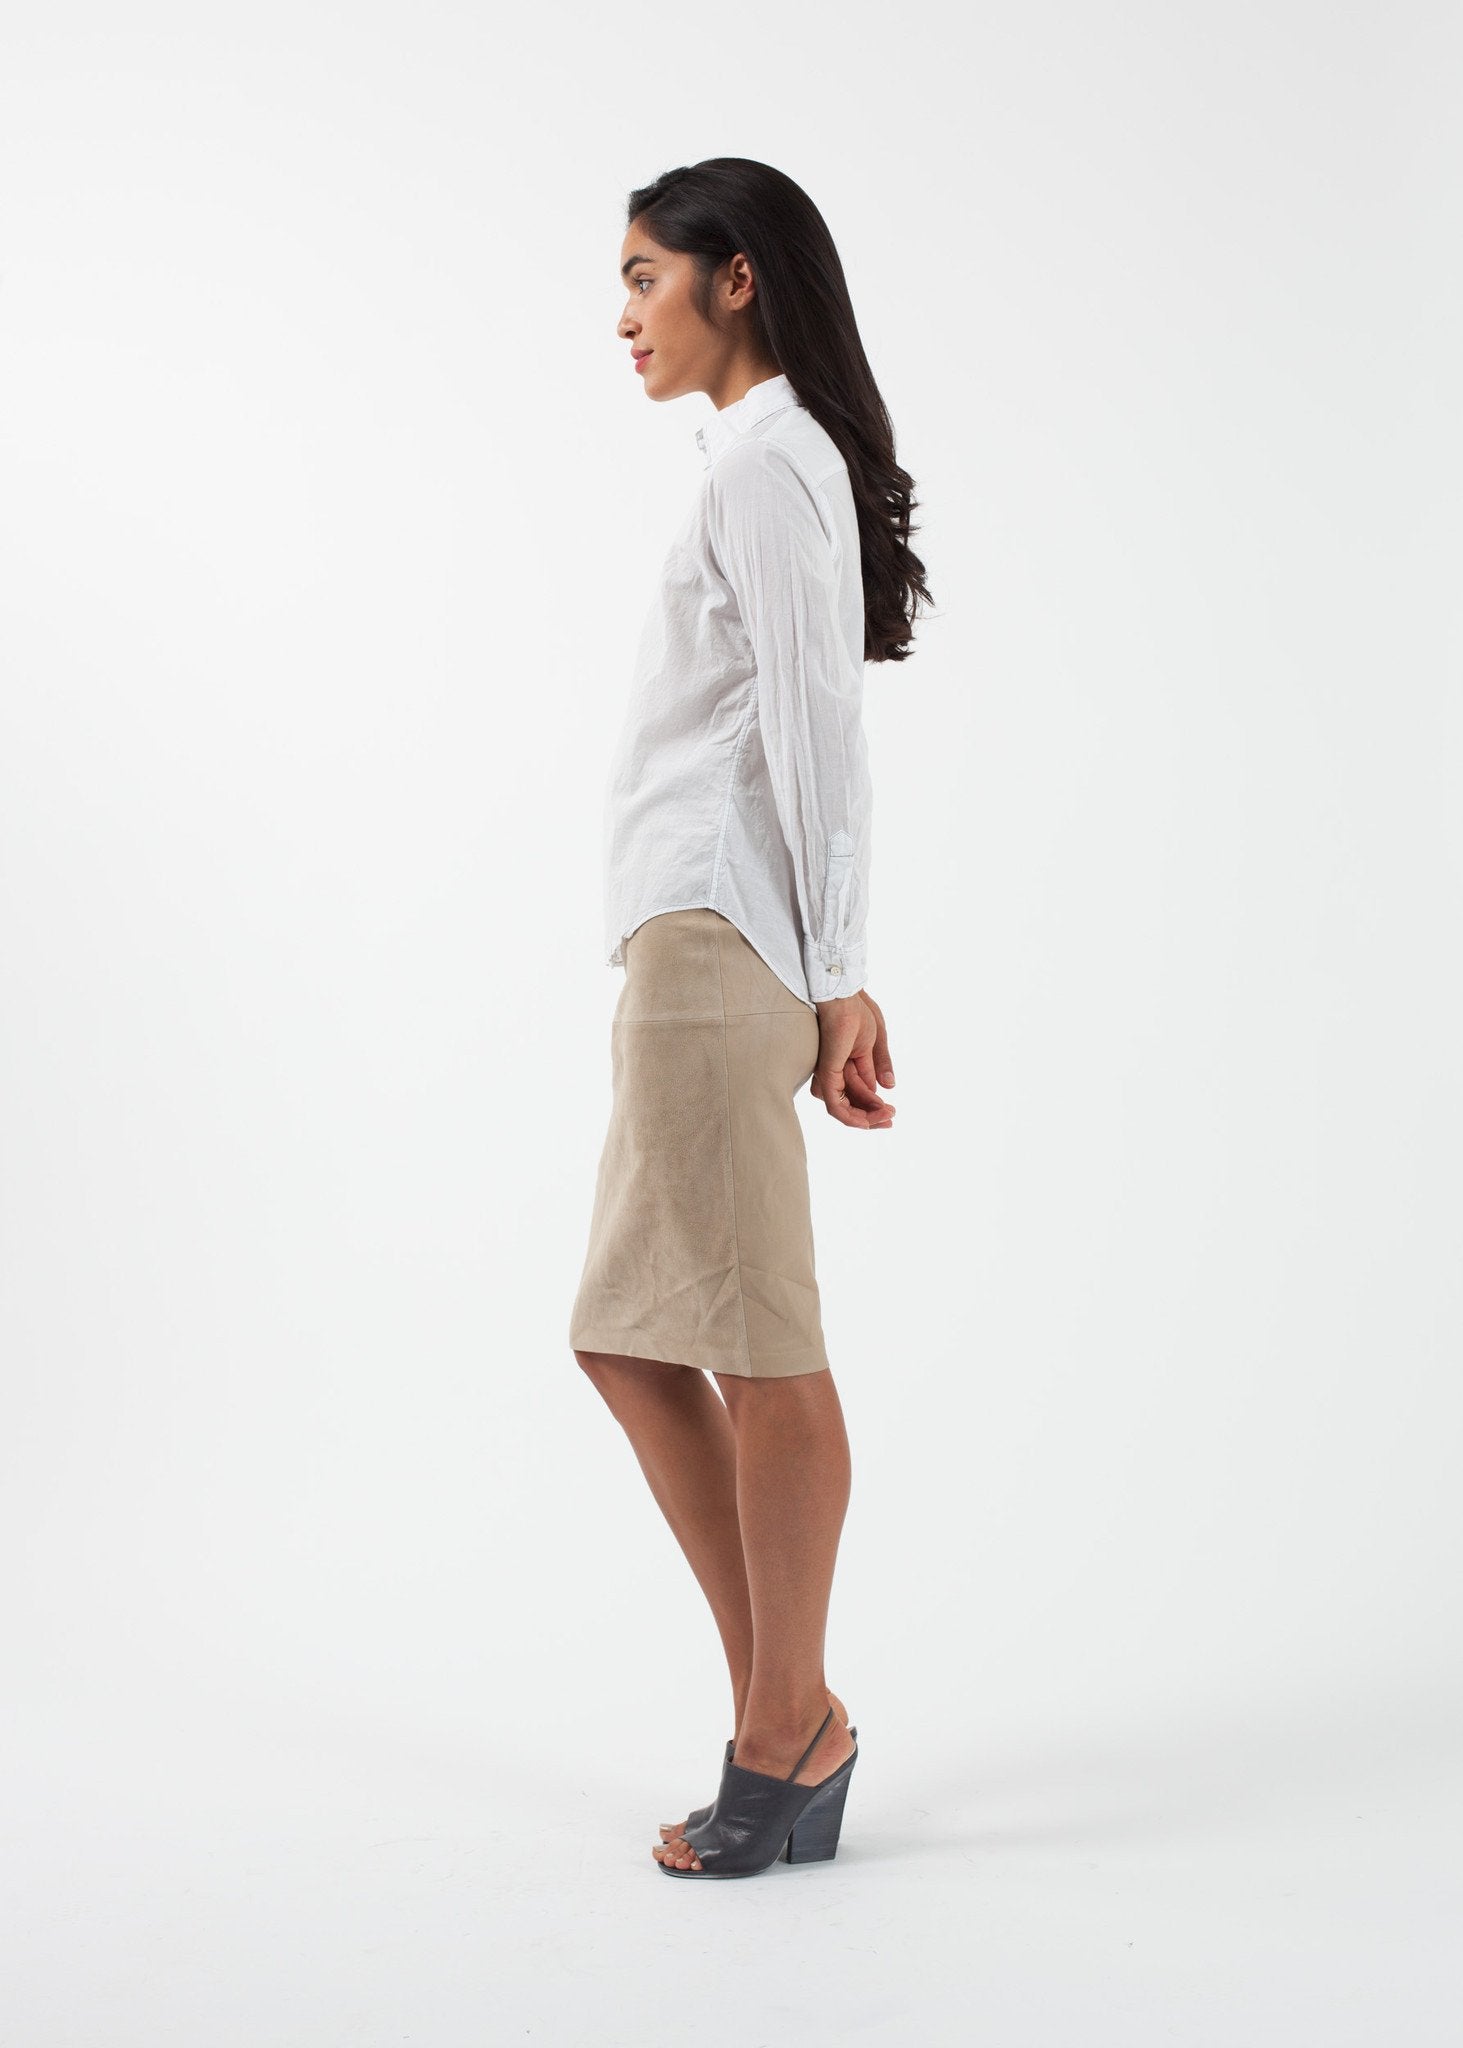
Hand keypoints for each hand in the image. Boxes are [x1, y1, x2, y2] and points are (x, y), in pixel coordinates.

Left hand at [809, 988, 895, 1128]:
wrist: (844, 994)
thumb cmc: (857, 1009)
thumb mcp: (877, 1040)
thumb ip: (880, 1064)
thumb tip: (888, 1086)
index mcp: (846, 1063)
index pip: (858, 1094)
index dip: (873, 1107)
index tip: (891, 1113)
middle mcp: (834, 1071)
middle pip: (850, 1104)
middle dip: (871, 1116)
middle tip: (891, 1120)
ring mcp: (829, 1072)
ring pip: (844, 1107)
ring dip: (866, 1116)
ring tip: (886, 1114)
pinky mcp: (826, 1071)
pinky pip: (835, 1104)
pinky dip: (851, 1115)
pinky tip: (867, 1120)